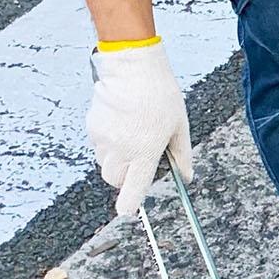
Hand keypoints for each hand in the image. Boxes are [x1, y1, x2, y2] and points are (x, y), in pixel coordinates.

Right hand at [89, 42, 191, 217]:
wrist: (132, 68)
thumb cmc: (161, 94)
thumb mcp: (180, 125)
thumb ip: (182, 154)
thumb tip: (187, 177)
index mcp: (145, 150)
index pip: (133, 187)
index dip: (129, 203)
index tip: (127, 211)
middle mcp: (120, 149)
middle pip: (115, 179)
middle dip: (125, 177)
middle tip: (140, 160)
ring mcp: (103, 139)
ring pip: (105, 163)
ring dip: (117, 159)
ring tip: (133, 135)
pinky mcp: (92, 127)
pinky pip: (98, 145)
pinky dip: (109, 143)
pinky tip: (122, 123)